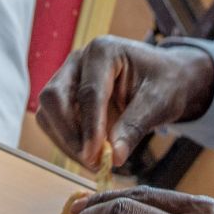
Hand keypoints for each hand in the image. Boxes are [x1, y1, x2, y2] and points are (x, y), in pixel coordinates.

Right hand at [36, 36, 213, 172]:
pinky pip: (53, 122)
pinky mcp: (64, 96)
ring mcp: (67, 77)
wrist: (165, 78)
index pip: (89, 92)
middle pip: (54, 97)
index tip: (95, 156)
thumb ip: (135, 126)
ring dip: (65, 141)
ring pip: (48, 112)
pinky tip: (89, 155)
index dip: (90, 127)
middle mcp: (78, 60)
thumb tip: (115, 158)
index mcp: (104, 51)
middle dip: (69, 134)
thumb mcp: (160, 102)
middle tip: (92, 161)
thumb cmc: (165, 83)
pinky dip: (67, 143)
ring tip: (94, 162)